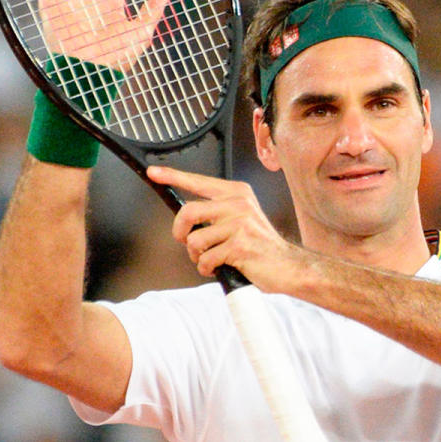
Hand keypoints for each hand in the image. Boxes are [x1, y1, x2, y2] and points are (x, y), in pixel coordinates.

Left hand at [147, 166, 299, 292]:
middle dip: (180, 232)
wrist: (286, 265)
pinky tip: (220, 267)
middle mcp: (238, 204)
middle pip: (188, 212)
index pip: (198, 181)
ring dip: (197, 256)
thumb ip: (217, 212)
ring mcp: (239, 224)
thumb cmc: (260, 245)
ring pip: (194, 240)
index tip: (154, 172)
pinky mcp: (239, 246)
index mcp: (237, 193)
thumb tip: (187, 217)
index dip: (173, 176)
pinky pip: (206, 259)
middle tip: (187, 242)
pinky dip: (208, 268)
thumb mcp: (241, 218)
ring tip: (211, 258)